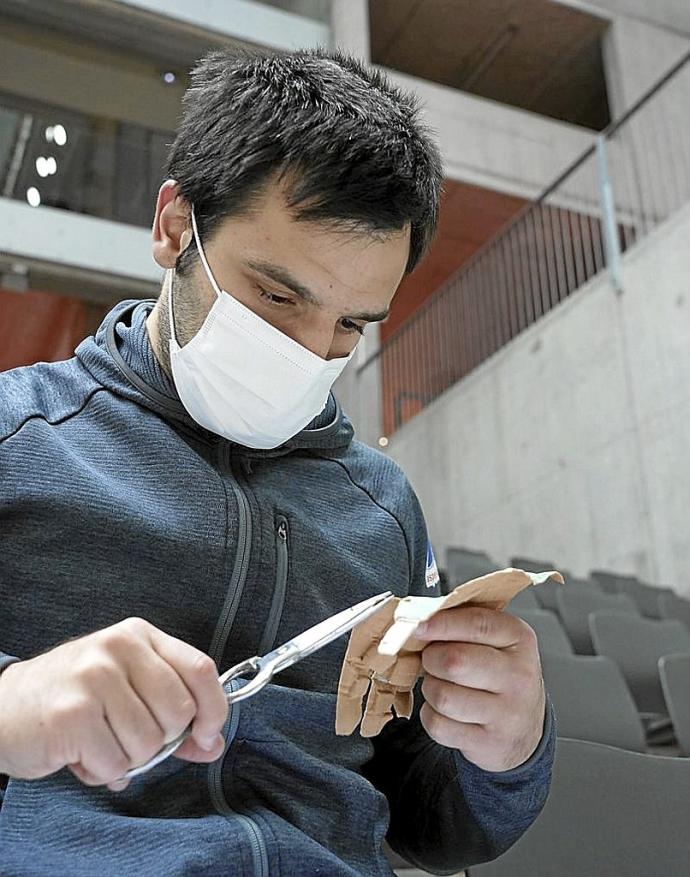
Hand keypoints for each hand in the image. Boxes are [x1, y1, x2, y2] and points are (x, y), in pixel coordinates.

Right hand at [0, 618, 228, 791]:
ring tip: (100, 742)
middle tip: (129, 737)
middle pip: (179, 710)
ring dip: (128, 759)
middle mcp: (119, 647)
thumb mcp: (128, 691)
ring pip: (149, 742)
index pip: (200, 669)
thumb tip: (212, 744)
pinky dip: (102, 771)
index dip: (214, 709)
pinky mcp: (73, 713)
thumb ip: (174, 715)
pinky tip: (81, 753)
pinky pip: (115, 763)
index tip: (207, 734)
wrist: (2, 708)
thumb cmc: (73, 699)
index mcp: (139, 635)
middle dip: (162, 740)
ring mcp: (95, 677)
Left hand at [415, 607, 544, 771]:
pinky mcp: (490, 742)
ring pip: (443, 695)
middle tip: (432, 659)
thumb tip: (418, 618)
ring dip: (430, 688)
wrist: (523, 728)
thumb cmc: (500, 674)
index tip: (418, 626)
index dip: (440, 623)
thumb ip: (462, 623)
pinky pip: (439, 725)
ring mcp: (507, 713)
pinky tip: (446, 711)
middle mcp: (518, 676)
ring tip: (441, 685)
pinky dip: (432, 716)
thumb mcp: (495, 640)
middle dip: (431, 658)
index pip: (476, 624)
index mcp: (519, 639)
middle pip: (454, 661)